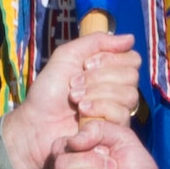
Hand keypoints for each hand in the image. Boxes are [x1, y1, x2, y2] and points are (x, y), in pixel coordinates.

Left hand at [1, 33, 139, 168]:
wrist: (38, 121)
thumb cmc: (49, 91)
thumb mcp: (68, 55)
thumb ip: (97, 42)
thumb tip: (130, 38)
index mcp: (110, 70)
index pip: (132, 59)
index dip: (110, 59)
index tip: (85, 65)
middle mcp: (118, 89)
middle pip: (131, 75)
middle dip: (99, 77)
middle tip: (74, 84)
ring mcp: (118, 110)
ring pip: (129, 94)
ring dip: (96, 93)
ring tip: (75, 99)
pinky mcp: (115, 130)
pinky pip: (122, 114)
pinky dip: (99, 109)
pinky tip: (82, 113)